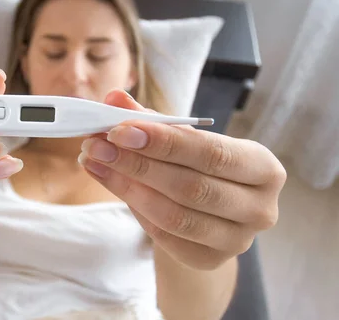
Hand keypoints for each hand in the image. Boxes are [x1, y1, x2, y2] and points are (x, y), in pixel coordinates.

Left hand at [78, 90, 286, 269]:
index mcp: (264, 168)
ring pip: (174, 215)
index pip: (212, 153)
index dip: (165, 142)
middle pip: (191, 187)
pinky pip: (164, 235)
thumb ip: (153, 120)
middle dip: (137, 164)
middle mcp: (260, 209)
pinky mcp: (210, 261)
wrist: (211, 217)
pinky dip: (134, 207)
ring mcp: (237, 241)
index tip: (120, 129)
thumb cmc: (200, 169)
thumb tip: (115, 99)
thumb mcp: (185, 142)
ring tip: (95, 162)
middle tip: (97, 145)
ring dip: (126, 186)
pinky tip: (111, 183)